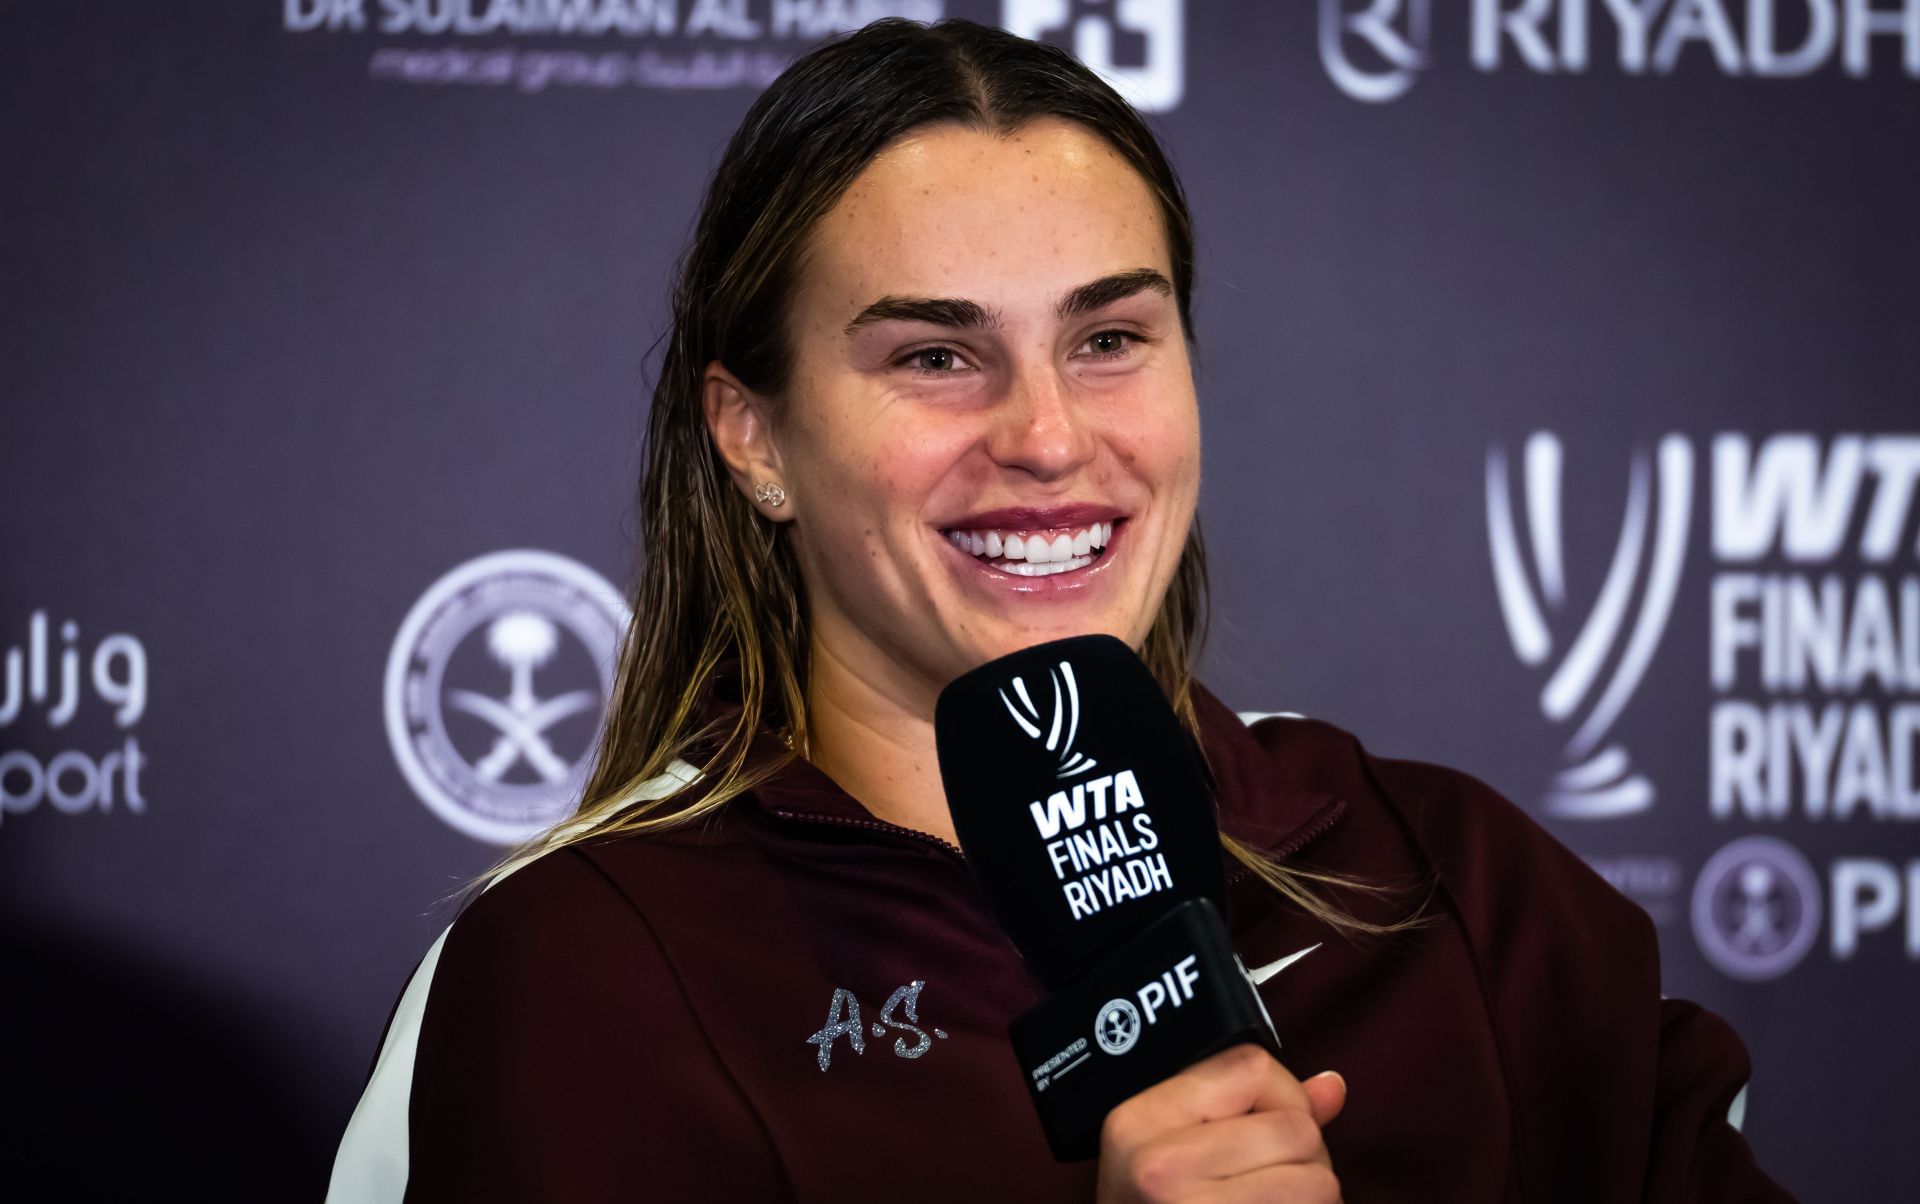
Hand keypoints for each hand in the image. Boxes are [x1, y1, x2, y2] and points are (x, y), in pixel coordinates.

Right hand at [1095, 1044, 1344, 1202]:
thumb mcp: (1173, 1157)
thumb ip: (1252, 1112)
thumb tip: (1332, 1086)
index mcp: (1137, 1122)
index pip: (1251, 1066)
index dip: (1279, 1097)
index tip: (1265, 1130)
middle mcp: (1159, 1167)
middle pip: (1296, 1127)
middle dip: (1304, 1159)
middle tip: (1268, 1187)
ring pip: (1318, 1182)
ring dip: (1313, 1201)